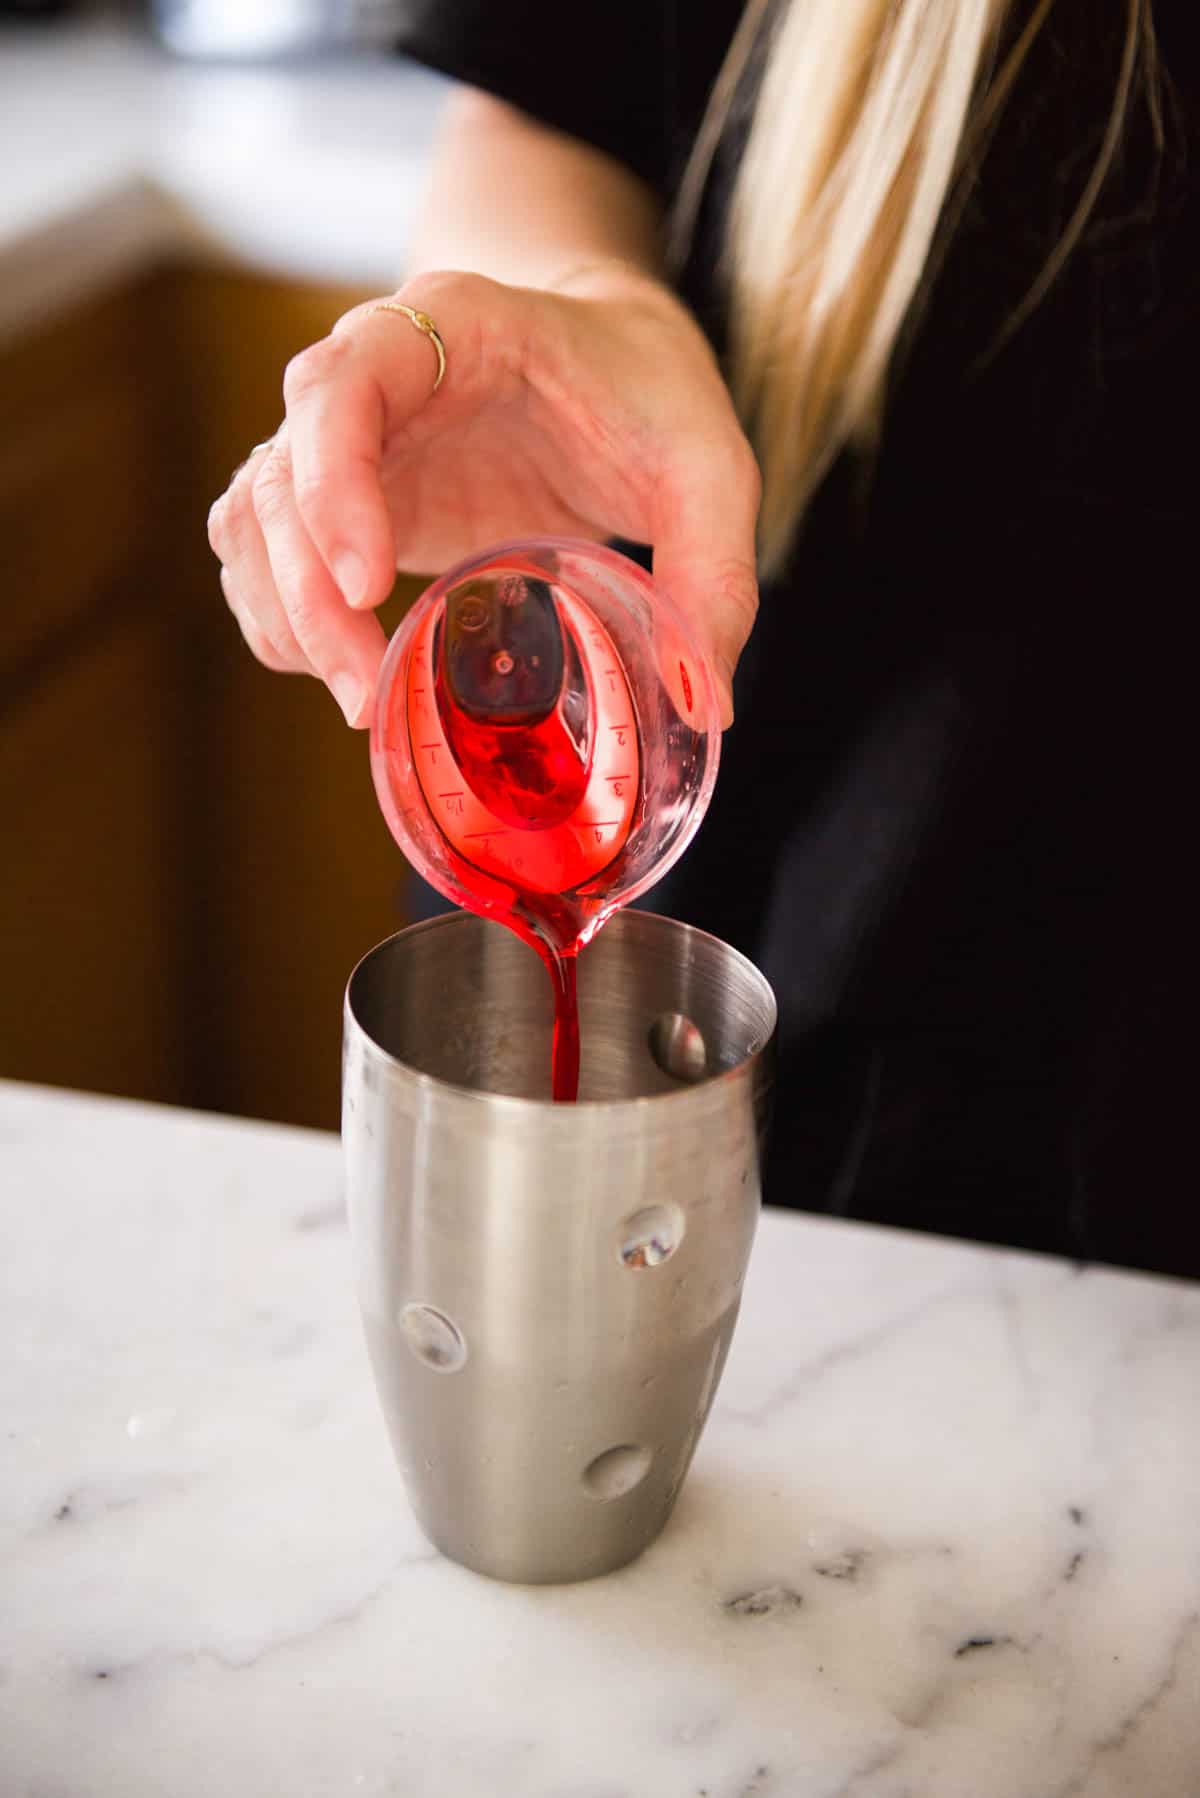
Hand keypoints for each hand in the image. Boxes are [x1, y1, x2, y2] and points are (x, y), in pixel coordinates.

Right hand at [207, 264, 759, 726]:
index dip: (334, 482)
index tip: (367, 582)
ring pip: (255, 518)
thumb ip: (714, 575)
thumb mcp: (711, 471)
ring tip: (358, 701)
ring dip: (285, 616)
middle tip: (365, 691)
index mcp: (449, 326)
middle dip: (305, 591)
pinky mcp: (347, 501)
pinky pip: (268, 553)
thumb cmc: (650, 394)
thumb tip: (704, 709)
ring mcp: (348, 442)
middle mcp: (372, 374)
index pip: (343, 384)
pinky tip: (338, 674)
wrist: (613, 360)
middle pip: (280, 471)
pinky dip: (281, 618)